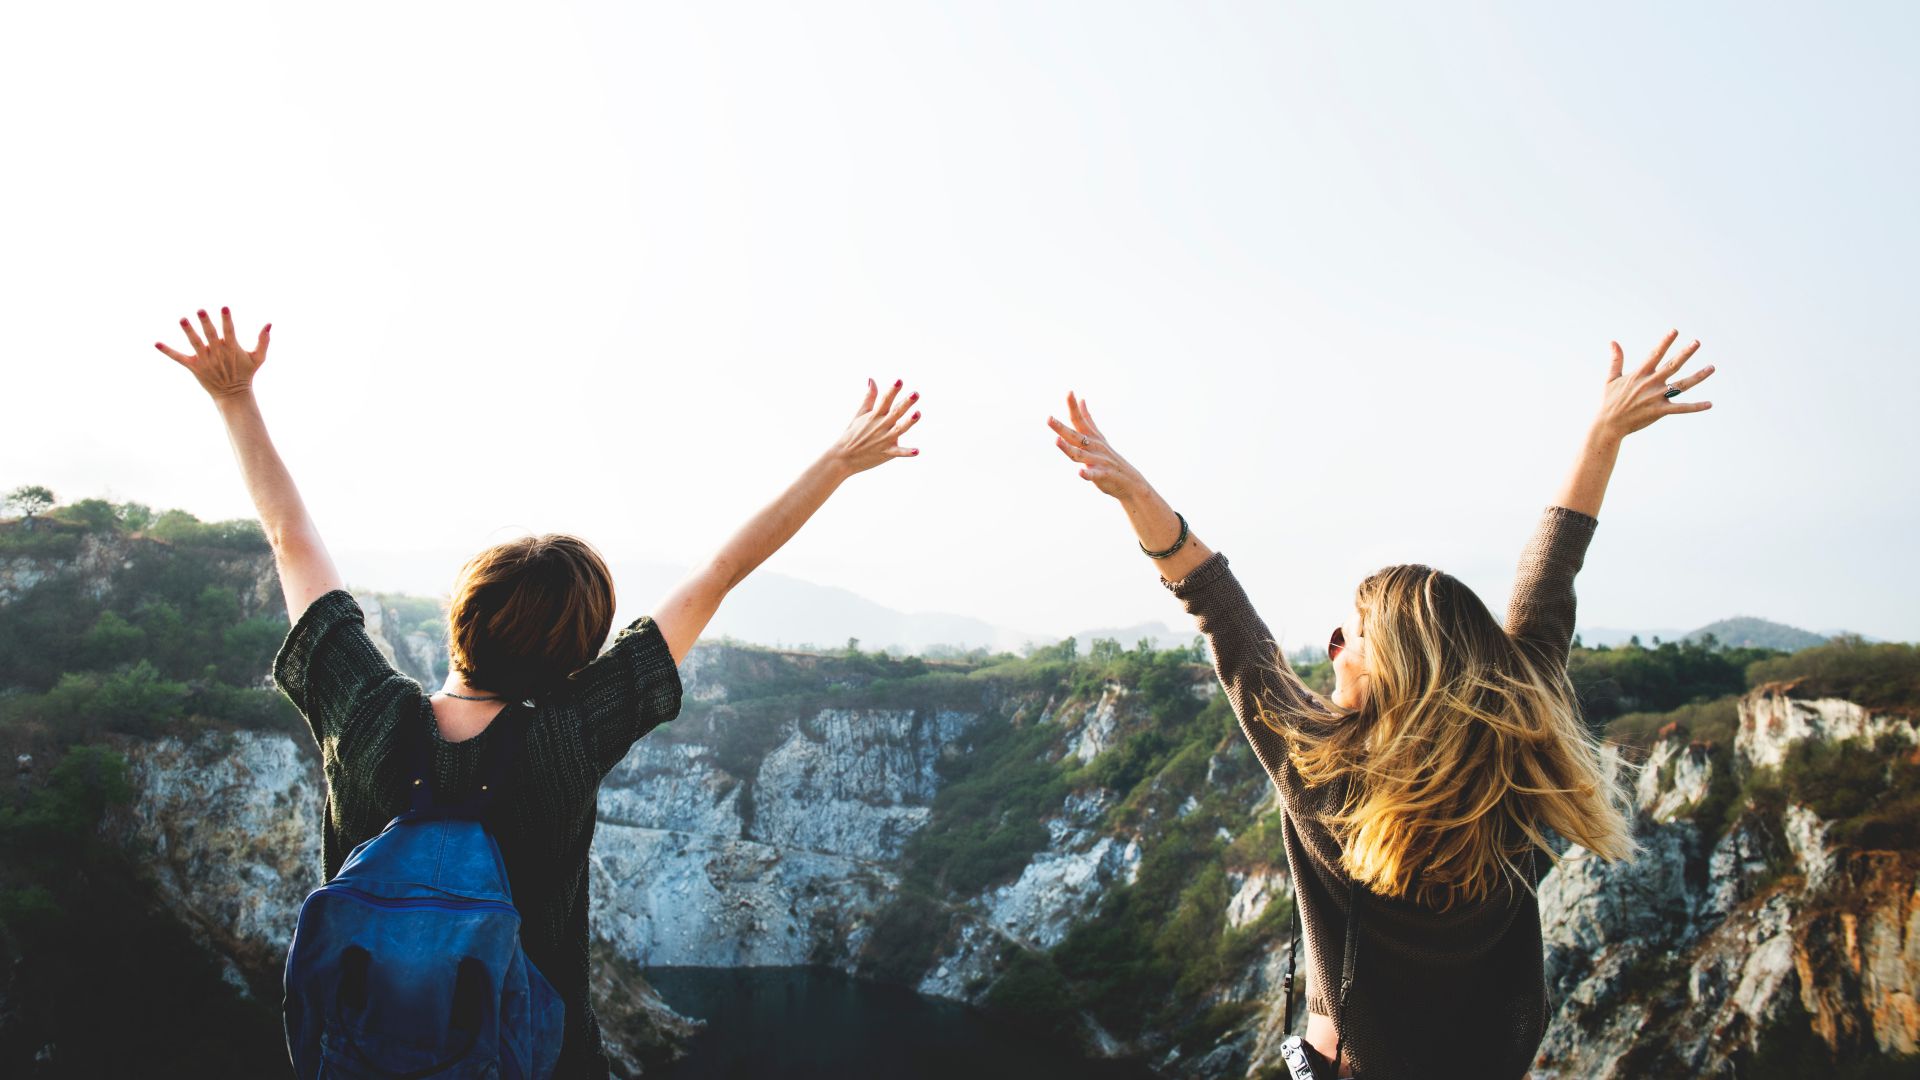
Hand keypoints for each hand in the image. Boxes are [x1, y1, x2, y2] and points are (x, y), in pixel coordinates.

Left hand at [156, 307, 269, 400]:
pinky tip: (156, 343)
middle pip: (210, 335)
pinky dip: (167, 351)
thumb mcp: (258, 358)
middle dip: (205, 323)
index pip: (229, 331)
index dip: (226, 320)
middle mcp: (217, 352)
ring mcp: (205, 360)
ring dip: (188, 331)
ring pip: (195, 343)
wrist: (233, 394)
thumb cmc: (246, 373)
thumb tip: (269, 324)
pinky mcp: (194, 367)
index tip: (224, 308)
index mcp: (232, 348)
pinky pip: (178, 358)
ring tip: (182, 319)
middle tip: (200, 311)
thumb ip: (263, 341)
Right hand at [828, 378, 922, 474]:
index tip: (900, 380)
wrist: (843, 457)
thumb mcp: (860, 414)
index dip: (893, 390)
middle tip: (915, 394)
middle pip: (896, 412)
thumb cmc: (852, 433)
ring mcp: (884, 439)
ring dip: (909, 422)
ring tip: (917, 414)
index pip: (885, 400)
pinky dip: (907, 452)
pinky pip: (898, 452)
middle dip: (906, 403)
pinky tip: (917, 451)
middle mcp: (881, 426)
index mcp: (875, 415)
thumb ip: (869, 397)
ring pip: (899, 429)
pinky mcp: (886, 453)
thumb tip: (871, 379)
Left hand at [1047, 392, 1149, 501]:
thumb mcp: (1098, 436)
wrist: (1130, 480)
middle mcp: (1094, 446)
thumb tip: (1082, 400)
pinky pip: (1094, 474)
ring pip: (1080, 454)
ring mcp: (1098, 460)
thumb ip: (1087, 419)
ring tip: (1057, 440)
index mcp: (1091, 437)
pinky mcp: (1103, 475)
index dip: (1074, 407)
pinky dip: (1087, 473)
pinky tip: (1080, 472)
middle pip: (1074, 436)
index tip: (1069, 392)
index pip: (1079, 420)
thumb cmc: (1110, 458)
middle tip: (1048, 419)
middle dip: (1061, 428)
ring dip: (1068, 448)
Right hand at [1593, 330, 1714, 441]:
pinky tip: (1709, 404)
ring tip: (1712, 367)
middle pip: (1672, 365)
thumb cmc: (1610, 401)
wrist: (1609, 424)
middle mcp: (1650, 384)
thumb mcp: (1610, 378)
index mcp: (1639, 374)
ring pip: (1682, 385)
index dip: (1665, 342)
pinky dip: (1696, 407)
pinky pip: (1681, 408)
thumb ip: (1616, 360)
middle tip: (1697, 342)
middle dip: (1685, 353)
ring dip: (1698, 376)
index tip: (1675, 331)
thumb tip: (1613, 342)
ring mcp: (1656, 397)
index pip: (1655, 354)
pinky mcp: (1660, 411)